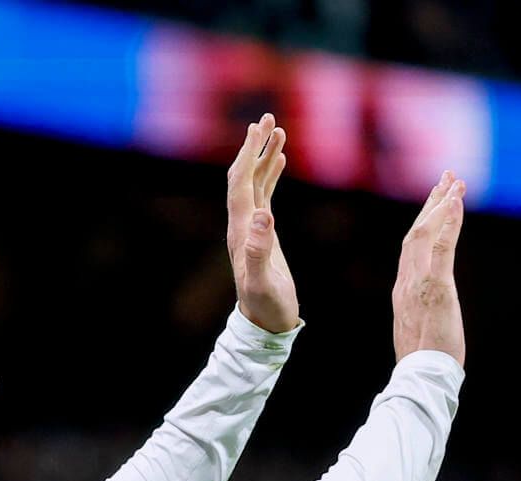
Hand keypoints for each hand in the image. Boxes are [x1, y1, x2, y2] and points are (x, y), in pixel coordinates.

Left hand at [226, 113, 298, 332]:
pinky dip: (271, 174)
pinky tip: (280, 160)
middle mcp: (242, 223)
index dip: (248, 154)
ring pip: (255, 181)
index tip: (259, 129)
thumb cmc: (267, 306)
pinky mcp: (264, 232)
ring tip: (278, 130)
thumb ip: (259, 250)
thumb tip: (264, 215)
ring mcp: (252, 227)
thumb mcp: (263, 281)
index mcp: (241, 230)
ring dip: (264, 155)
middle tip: (267, 118)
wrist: (266, 323)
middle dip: (254, 146)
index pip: (241, 182)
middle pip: (244, 175)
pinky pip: (264, 194)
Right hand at [392, 171, 466, 365]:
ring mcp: (419, 282)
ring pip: (426, 231)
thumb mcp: (417, 330)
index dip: (424, 220)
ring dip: (442, 204)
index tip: (437, 200)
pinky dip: (449, 220)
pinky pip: (441, 245)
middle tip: (447, 179)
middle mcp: (407, 280)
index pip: (412, 247)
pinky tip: (456, 201)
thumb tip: (426, 309)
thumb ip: (419, 311)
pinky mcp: (436, 286)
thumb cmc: (424, 361)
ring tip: (455, 182)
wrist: (420, 375)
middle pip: (416, 231)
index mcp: (403, 290)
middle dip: (432, 203)